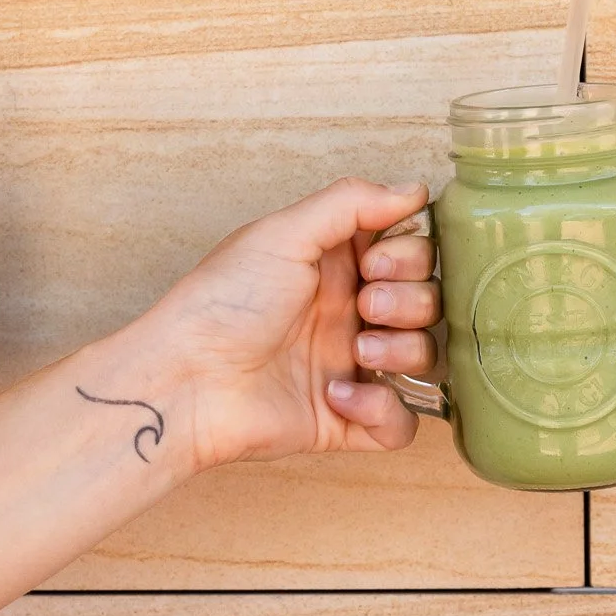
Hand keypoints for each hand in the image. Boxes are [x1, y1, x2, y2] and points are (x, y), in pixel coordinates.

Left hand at [142, 179, 440, 467]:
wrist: (187, 379)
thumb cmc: (222, 301)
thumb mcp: (283, 233)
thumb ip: (352, 202)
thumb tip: (415, 190)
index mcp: (337, 267)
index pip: (415, 254)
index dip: (411, 257)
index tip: (375, 263)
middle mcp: (349, 314)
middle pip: (428, 303)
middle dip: (410, 302)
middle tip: (365, 304)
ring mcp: (349, 368)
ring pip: (424, 360)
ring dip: (403, 351)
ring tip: (358, 350)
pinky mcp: (345, 421)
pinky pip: (400, 425)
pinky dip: (385, 411)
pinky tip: (338, 396)